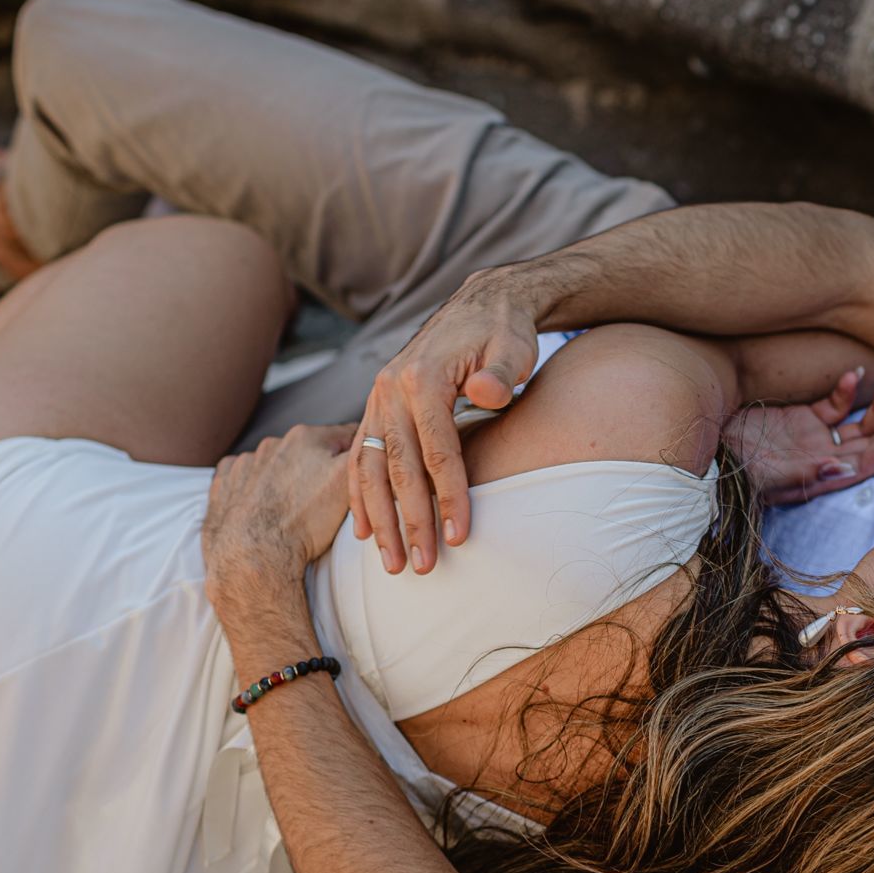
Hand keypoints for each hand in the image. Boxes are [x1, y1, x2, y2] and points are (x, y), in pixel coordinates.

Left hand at [204, 424, 356, 603]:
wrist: (252, 556)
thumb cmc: (303, 523)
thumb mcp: (348, 485)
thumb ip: (362, 454)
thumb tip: (369, 440)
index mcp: (306, 436)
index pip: (345, 436)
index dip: (357, 455)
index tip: (358, 474)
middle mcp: (273, 443)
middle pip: (309, 451)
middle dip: (319, 467)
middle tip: (325, 499)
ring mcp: (245, 462)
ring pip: (276, 464)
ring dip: (286, 478)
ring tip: (292, 508)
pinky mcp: (224, 483)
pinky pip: (243, 477)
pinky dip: (254, 488)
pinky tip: (262, 507)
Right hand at [351, 263, 555, 576]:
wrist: (483, 304)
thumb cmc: (505, 332)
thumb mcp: (514, 345)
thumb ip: (501, 371)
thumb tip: (484, 393)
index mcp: (421, 377)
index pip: (437, 451)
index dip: (449, 496)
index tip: (460, 537)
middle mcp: (389, 388)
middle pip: (397, 467)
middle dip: (410, 521)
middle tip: (422, 568)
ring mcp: (377, 398)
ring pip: (370, 468)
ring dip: (379, 519)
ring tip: (392, 563)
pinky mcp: (376, 406)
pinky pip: (359, 458)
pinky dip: (359, 496)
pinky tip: (364, 532)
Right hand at [724, 369, 873, 505]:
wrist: (706, 454)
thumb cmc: (733, 471)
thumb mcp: (767, 477)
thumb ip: (805, 475)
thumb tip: (843, 469)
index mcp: (822, 477)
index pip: (866, 463)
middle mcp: (824, 458)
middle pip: (871, 442)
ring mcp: (815, 437)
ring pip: (858, 422)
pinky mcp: (802, 418)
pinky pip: (833, 404)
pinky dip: (846, 390)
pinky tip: (855, 375)